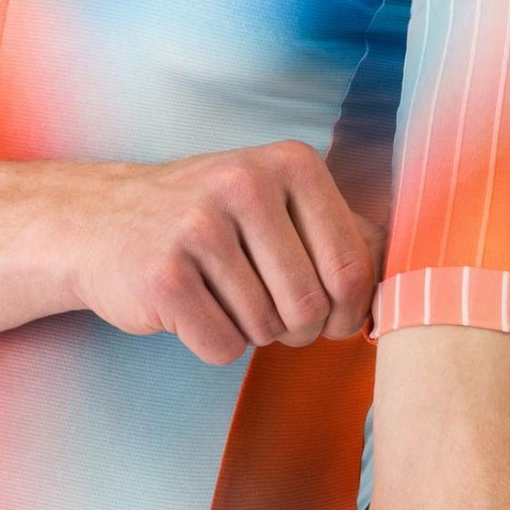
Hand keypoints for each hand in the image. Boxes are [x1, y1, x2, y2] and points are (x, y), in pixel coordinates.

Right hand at [64, 140, 385, 364]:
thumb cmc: (213, 217)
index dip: (350, 311)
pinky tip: (193, 305)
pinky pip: (222, 347)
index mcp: (291, 162)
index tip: (333, 317)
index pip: (354, 265)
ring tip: (224, 293)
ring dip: (252, 331)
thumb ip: (347, 231)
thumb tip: (404, 284)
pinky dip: (214, 342)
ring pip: (266, 330)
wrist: (105, 220)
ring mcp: (199, 224)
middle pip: (311, 305)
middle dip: (299, 328)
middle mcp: (246, 181)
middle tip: (273, 311)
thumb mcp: (281, 200)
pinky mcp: (162, 273)